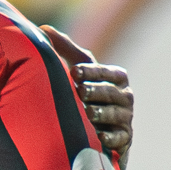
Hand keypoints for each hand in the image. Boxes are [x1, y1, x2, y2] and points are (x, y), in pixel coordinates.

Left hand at [47, 26, 133, 169]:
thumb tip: (44, 29)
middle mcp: (125, 97)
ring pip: (117, 115)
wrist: (95, 129)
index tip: (73, 72)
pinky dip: (110, 138)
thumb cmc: (85, 93)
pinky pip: (120, 138)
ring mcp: (126, 118)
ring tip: (88, 113)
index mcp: (117, 78)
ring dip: (103, 113)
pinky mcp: (124, 140)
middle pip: (112, 93)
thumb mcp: (77, 70)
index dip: (91, 72)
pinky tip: (99, 137)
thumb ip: (64, 50)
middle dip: (96, 92)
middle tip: (80, 92)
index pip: (107, 72)